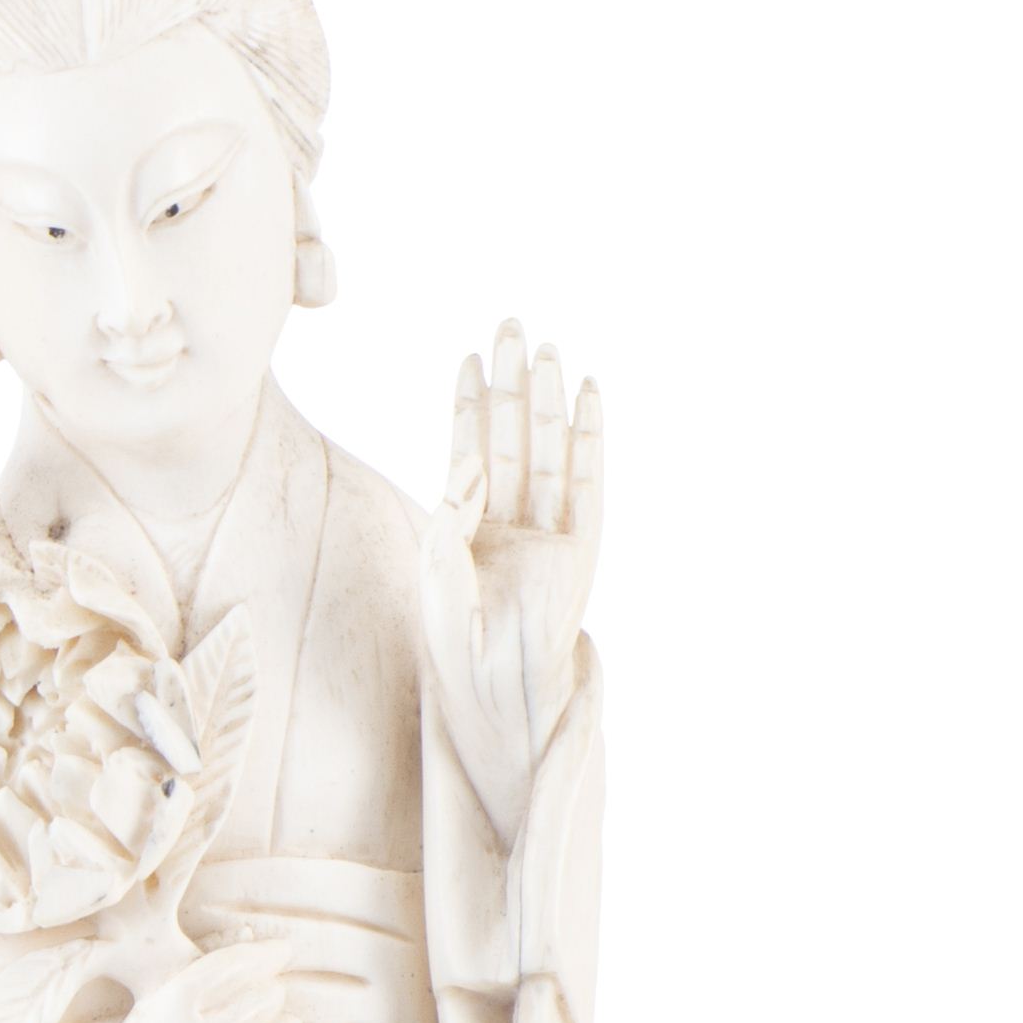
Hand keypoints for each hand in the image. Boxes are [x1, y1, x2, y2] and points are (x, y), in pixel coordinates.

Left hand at [420, 317, 600, 847]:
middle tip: (512, 325)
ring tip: (545, 347)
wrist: (497, 698)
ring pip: (547, 451)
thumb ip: (445, 520)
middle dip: (511, 383)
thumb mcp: (433, 579)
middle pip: (510, 438)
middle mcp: (511, 525)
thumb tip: (466, 467)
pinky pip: (587, 482)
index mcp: (469, 531)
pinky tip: (588, 395)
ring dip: (546, 400)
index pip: (468, 450)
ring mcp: (548, 534)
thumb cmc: (456, 652)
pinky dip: (588, 439)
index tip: (468, 356)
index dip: (468, 404)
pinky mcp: (580, 549)